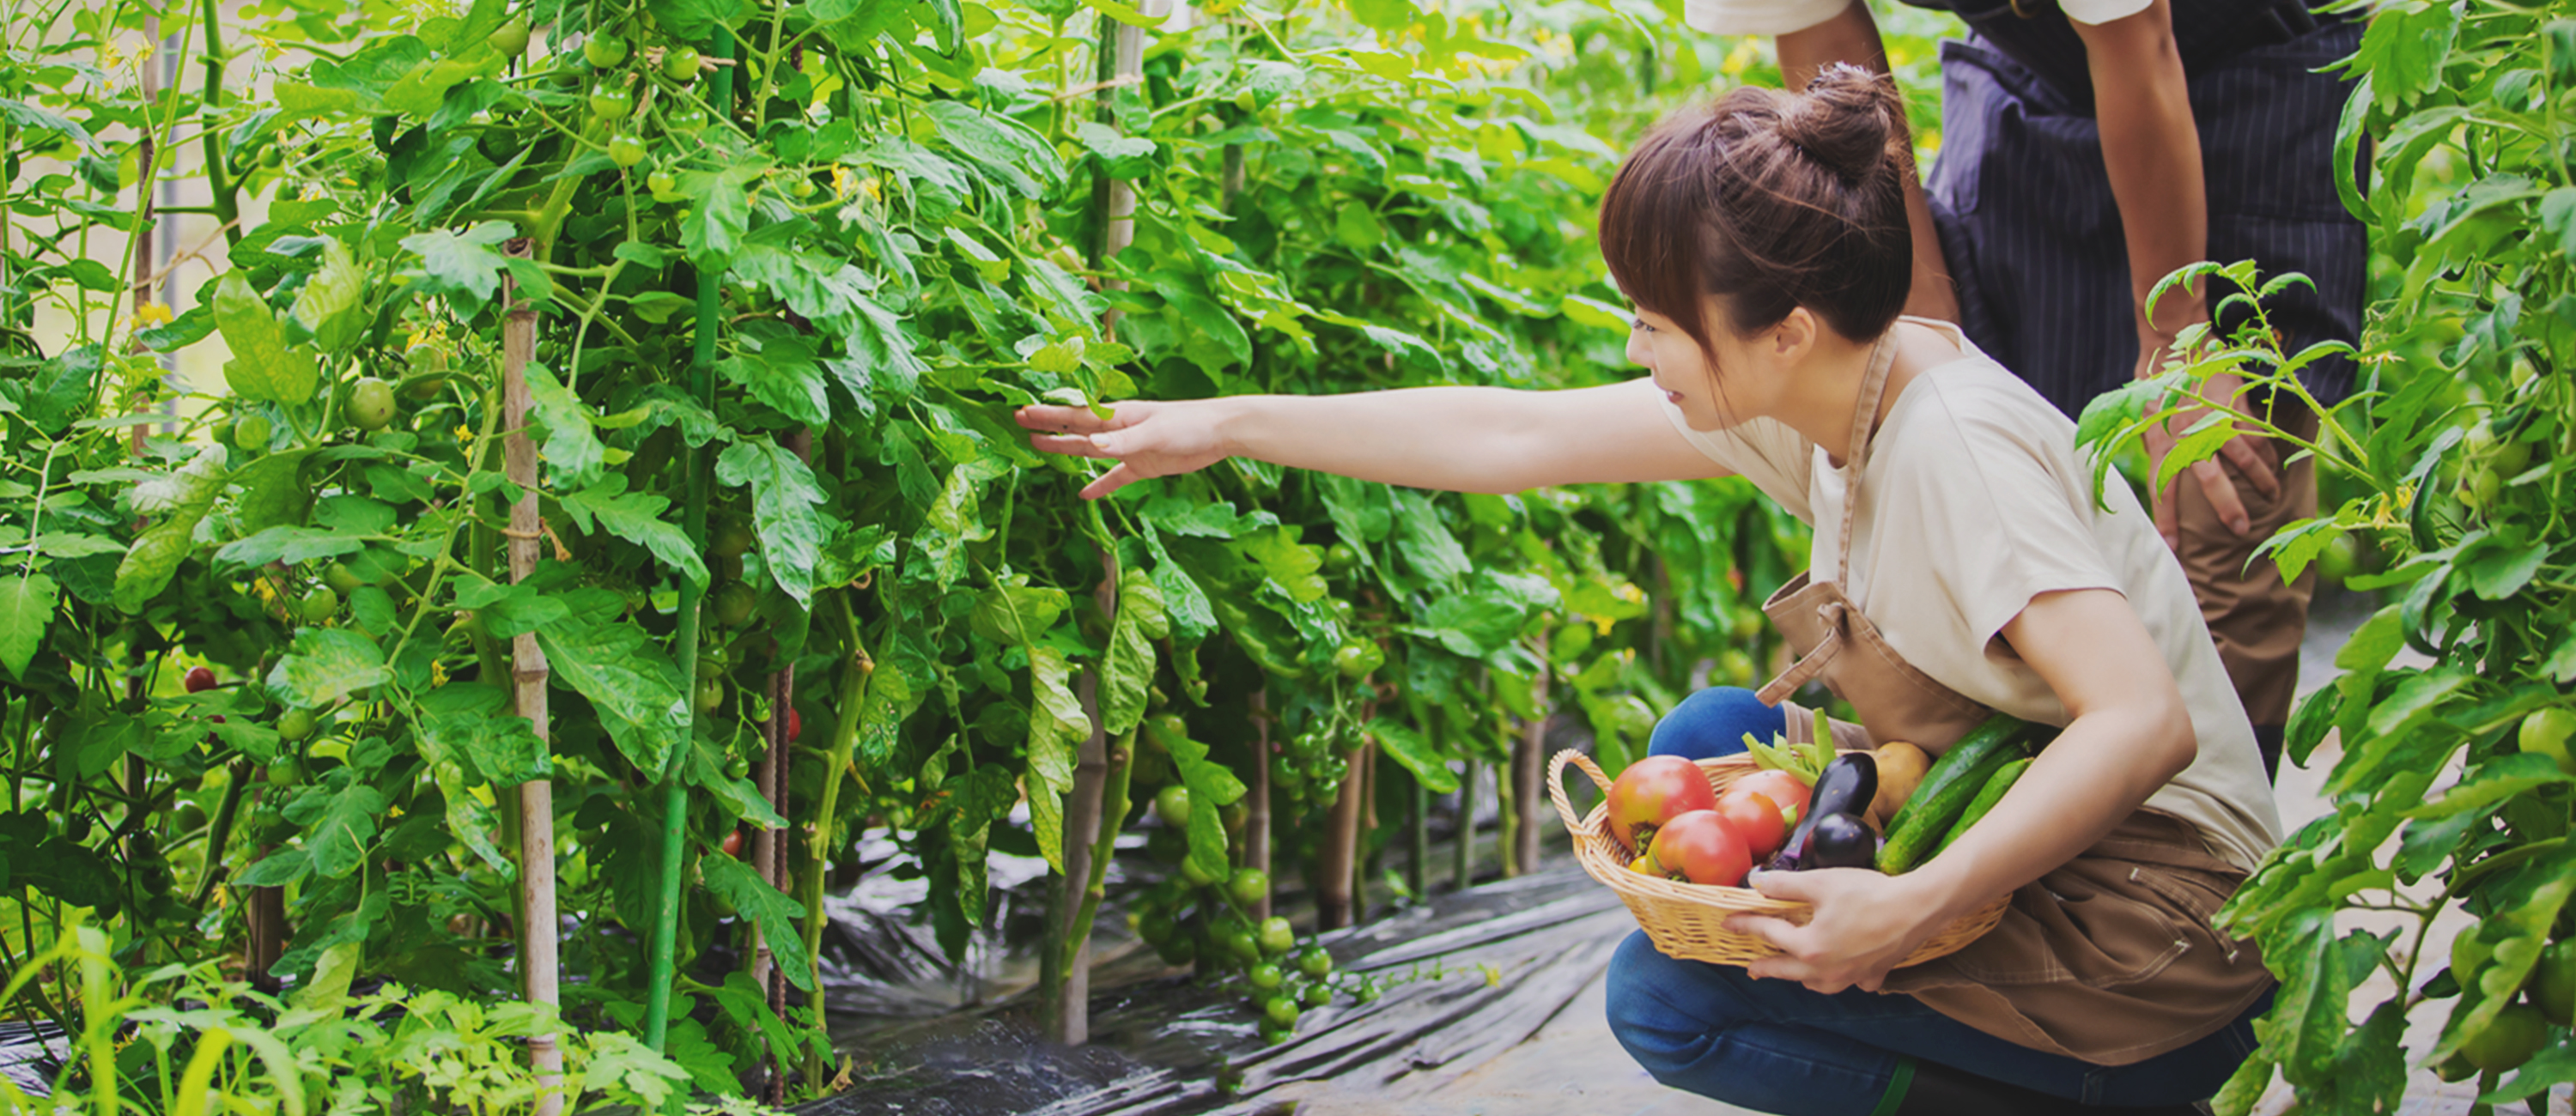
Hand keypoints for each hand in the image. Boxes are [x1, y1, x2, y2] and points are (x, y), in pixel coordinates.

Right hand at [1014, 400, 1231, 499]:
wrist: (1219, 433)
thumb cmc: (1187, 425)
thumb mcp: (1153, 433)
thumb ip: (1122, 442)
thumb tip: (1090, 446)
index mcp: (1117, 417)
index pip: (1074, 416)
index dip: (1047, 415)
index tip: (1020, 413)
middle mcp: (1118, 430)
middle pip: (1076, 430)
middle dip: (1048, 427)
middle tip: (1019, 425)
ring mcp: (1129, 448)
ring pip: (1090, 451)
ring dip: (1066, 450)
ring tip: (1039, 448)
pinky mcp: (1143, 464)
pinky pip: (1115, 477)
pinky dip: (1100, 485)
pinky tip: (1084, 494)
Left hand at [1724, 867, 1944, 994]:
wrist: (1917, 908)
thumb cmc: (1868, 894)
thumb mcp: (1820, 883)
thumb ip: (1785, 885)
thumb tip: (1758, 883)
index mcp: (1809, 948)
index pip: (1769, 933)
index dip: (1747, 924)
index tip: (1730, 923)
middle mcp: (1827, 971)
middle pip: (1788, 971)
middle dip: (1767, 967)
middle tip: (1752, 968)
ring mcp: (1852, 977)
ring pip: (1818, 984)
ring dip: (1802, 977)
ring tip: (1795, 970)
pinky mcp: (1874, 974)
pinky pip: (1852, 983)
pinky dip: (1843, 979)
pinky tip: (1843, 972)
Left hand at [2137, 345, 2279, 547]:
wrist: (2175, 341)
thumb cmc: (2156, 381)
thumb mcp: (2145, 414)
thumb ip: (2152, 440)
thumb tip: (2156, 463)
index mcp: (2163, 440)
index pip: (2163, 486)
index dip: (2167, 518)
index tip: (2173, 545)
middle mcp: (2188, 432)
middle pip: (2208, 477)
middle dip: (2225, 506)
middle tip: (2240, 530)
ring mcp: (2214, 418)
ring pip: (2242, 457)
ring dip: (2259, 480)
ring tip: (2271, 498)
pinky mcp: (2235, 405)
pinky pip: (2255, 435)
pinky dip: (2266, 453)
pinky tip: (2274, 467)